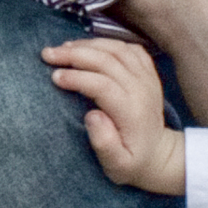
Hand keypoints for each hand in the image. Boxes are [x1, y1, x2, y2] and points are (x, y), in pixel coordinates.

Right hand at [41, 35, 182, 193]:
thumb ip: (104, 143)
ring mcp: (147, 77)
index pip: (103, 84)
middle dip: (74, 54)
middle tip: (48, 54)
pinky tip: (88, 47)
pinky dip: (106, 42)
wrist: (159, 155)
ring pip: (117, 49)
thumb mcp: (117, 164)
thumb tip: (92, 115)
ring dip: (88, 45)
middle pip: (108, 60)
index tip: (54, 77)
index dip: (77, 77)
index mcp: (132, 111)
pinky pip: (129, 48)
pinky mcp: (148, 72)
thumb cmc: (132, 162)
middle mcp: (142, 89)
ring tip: (63, 48)